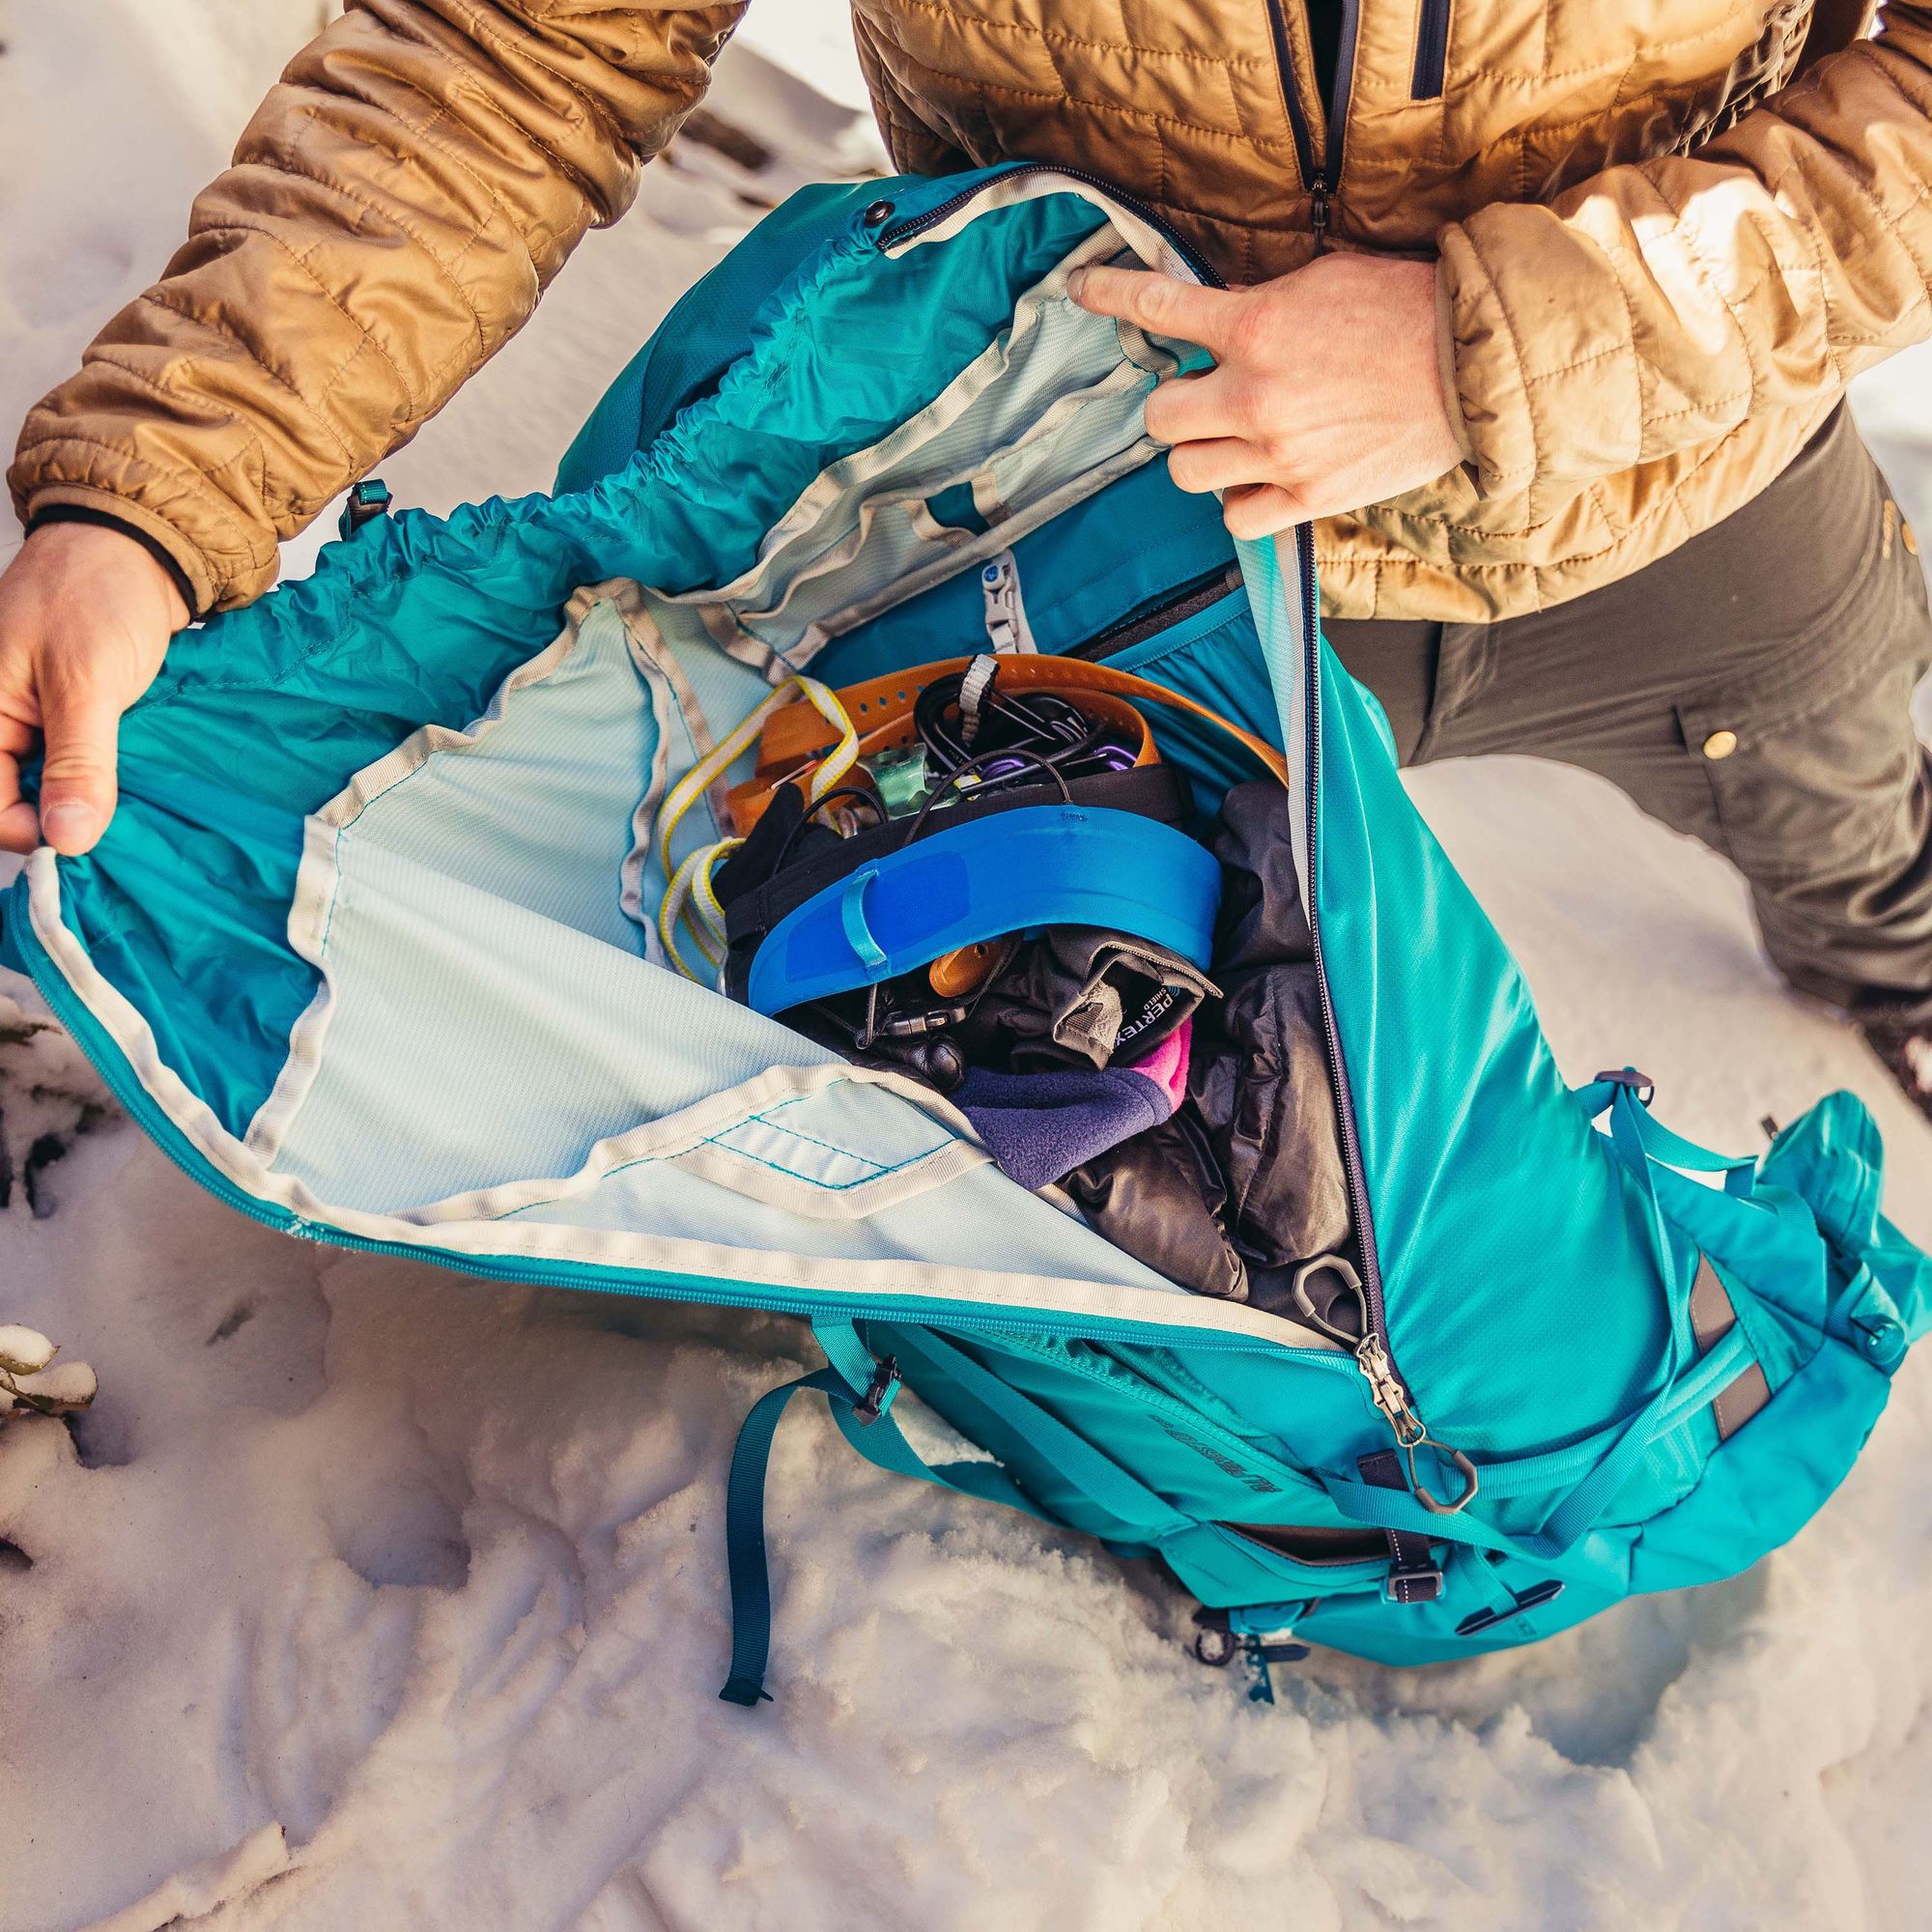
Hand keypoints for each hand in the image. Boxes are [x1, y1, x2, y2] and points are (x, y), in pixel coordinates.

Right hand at [0, 521, 186, 855]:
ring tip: (133, 800)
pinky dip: (108, 775)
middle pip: (20, 798)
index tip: (86, 838)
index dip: (32, 831)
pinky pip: (81, 762)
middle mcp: (0, 718)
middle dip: (66, 816)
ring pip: (56, 785)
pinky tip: (137, 779)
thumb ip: (78, 763)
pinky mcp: (73, 715)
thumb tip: (68, 837)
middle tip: (119, 821)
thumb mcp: (87, 684)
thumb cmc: (98, 594)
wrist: (139, 547)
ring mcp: (36, 718)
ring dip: (92, 797)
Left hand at [1070, 253, 1464, 539]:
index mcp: (1254, 327)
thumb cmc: (1406, 310)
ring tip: (1233, 440)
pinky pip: (1235, 517)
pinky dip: (1239, 500)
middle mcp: (1255, 395)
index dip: (1109, 295)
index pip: (1156, 306)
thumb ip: (1259, 302)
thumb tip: (1215, 314)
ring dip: (1201, 455)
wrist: (1475, 366)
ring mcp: (1278, 454)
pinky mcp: (1308, 497)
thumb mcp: (1323, 278)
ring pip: (1186, 473)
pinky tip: (1259, 479)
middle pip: (1159, 417)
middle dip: (1174, 404)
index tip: (1081, 288)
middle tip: (1201, 396)